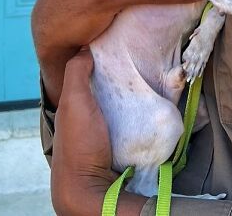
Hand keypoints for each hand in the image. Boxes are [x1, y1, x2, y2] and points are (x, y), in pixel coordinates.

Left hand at [51, 48, 146, 215]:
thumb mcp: (73, 102)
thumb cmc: (79, 144)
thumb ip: (76, 73)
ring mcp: (109, 130)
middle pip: (111, 86)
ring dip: (138, 92)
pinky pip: (137, 118)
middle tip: (145, 59)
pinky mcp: (127, 140)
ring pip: (125, 102)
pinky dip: (145, 109)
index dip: (104, 58)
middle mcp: (92, 115)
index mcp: (76, 104)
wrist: (91, 188)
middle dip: (125, 74)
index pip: (91, 73)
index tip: (122, 43)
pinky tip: (157, 100)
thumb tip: (87, 48)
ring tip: (158, 76)